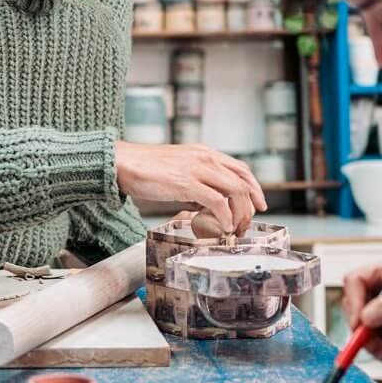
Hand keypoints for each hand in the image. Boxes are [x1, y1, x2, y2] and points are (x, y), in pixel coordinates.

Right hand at [113, 142, 265, 234]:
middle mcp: (205, 158)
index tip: (258, 204)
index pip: (240, 169)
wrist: (123, 163)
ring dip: (240, 214)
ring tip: (234, 229)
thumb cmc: (145, 169)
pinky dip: (224, 217)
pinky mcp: (187, 183)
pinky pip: (217, 202)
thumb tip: (207, 206)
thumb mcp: (178, 171)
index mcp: (204, 153)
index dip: (254, 188)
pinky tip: (222, 227)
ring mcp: (197, 169)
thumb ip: (196, 185)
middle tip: (246, 224)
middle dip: (250, 205)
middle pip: (242, 181)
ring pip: (235, 191)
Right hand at [342, 271, 381, 361]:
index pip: (354, 282)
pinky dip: (380, 352)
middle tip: (375, 343)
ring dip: (372, 345)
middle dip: (362, 329)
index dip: (353, 302)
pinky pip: (372, 342)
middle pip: (353, 307)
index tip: (360, 323)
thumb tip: (364, 318)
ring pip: (360, 329)